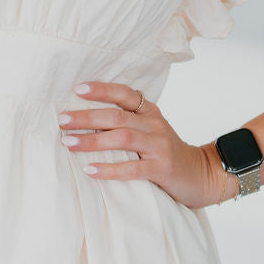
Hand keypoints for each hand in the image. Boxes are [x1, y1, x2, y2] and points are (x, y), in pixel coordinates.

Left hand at [58, 80, 232, 208]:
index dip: (101, 89)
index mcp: (149, 112)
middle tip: (62, 121)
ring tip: (68, 142)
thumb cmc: (165, 154)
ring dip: (92, 140)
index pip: (124, 94)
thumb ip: (126, 124)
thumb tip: (84, 122)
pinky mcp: (162, 169)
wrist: (202, 175)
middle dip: (86, 117)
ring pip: (122, 137)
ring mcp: (159, 146)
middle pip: (116, 115)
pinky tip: (89, 169)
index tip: (76, 89)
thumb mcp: (149, 132)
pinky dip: (109, 169)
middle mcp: (154, 124)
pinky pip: (132, 168)